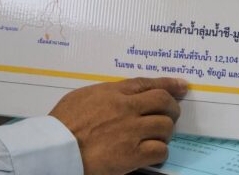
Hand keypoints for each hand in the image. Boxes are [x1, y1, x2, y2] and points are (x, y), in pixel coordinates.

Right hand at [50, 77, 187, 174]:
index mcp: (114, 92)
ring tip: (158, 137)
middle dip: (172, 108)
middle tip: (171, 115)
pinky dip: (160, 152)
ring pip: (165, 126)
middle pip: (163, 102)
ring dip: (165, 132)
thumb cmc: (62, 123)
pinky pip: (160, 150)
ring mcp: (132, 131)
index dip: (169, 84)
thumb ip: (105, 94)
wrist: (56, 148)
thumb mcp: (82, 97)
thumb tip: (120, 95)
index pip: (148, 83)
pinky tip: (152, 153)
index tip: (182, 86)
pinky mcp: (132, 154)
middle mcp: (127, 108)